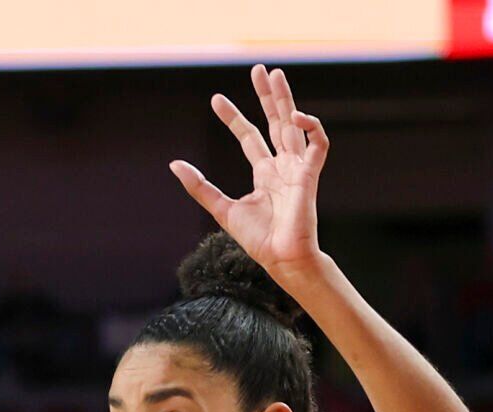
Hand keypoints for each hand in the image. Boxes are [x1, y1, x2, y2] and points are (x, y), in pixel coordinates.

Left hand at [170, 64, 328, 280]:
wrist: (281, 259)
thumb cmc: (257, 241)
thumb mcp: (221, 209)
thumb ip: (200, 187)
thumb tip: (174, 164)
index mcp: (264, 174)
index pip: (250, 137)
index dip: (234, 117)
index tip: (216, 100)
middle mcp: (282, 167)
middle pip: (275, 122)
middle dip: (268, 97)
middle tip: (258, 70)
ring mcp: (298, 169)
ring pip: (294, 125)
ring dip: (286, 99)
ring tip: (275, 74)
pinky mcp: (311, 175)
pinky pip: (318, 143)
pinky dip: (311, 126)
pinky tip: (296, 115)